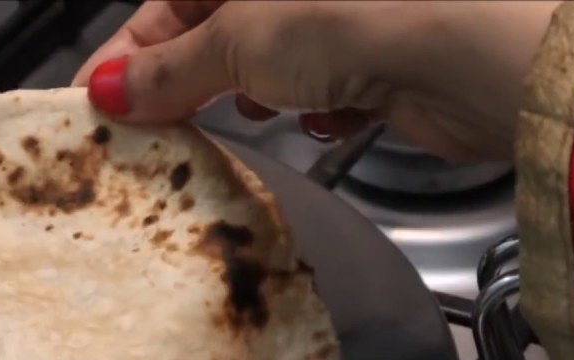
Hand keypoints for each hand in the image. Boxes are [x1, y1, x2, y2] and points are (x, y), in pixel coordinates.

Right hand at [72, 1, 561, 160]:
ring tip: (250, 115)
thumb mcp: (237, 37)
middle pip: (217, 34)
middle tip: (157, 131)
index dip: (132, 55)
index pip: (169, 2)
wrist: (476, 56)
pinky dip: (314, 111)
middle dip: (192, 83)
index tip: (98, 105)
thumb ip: (170, 69)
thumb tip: (110, 88)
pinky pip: (322, 91)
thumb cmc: (362, 11)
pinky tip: (323, 118)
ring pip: (269, 67)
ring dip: (253, 98)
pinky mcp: (379, 62)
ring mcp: (341, 19)